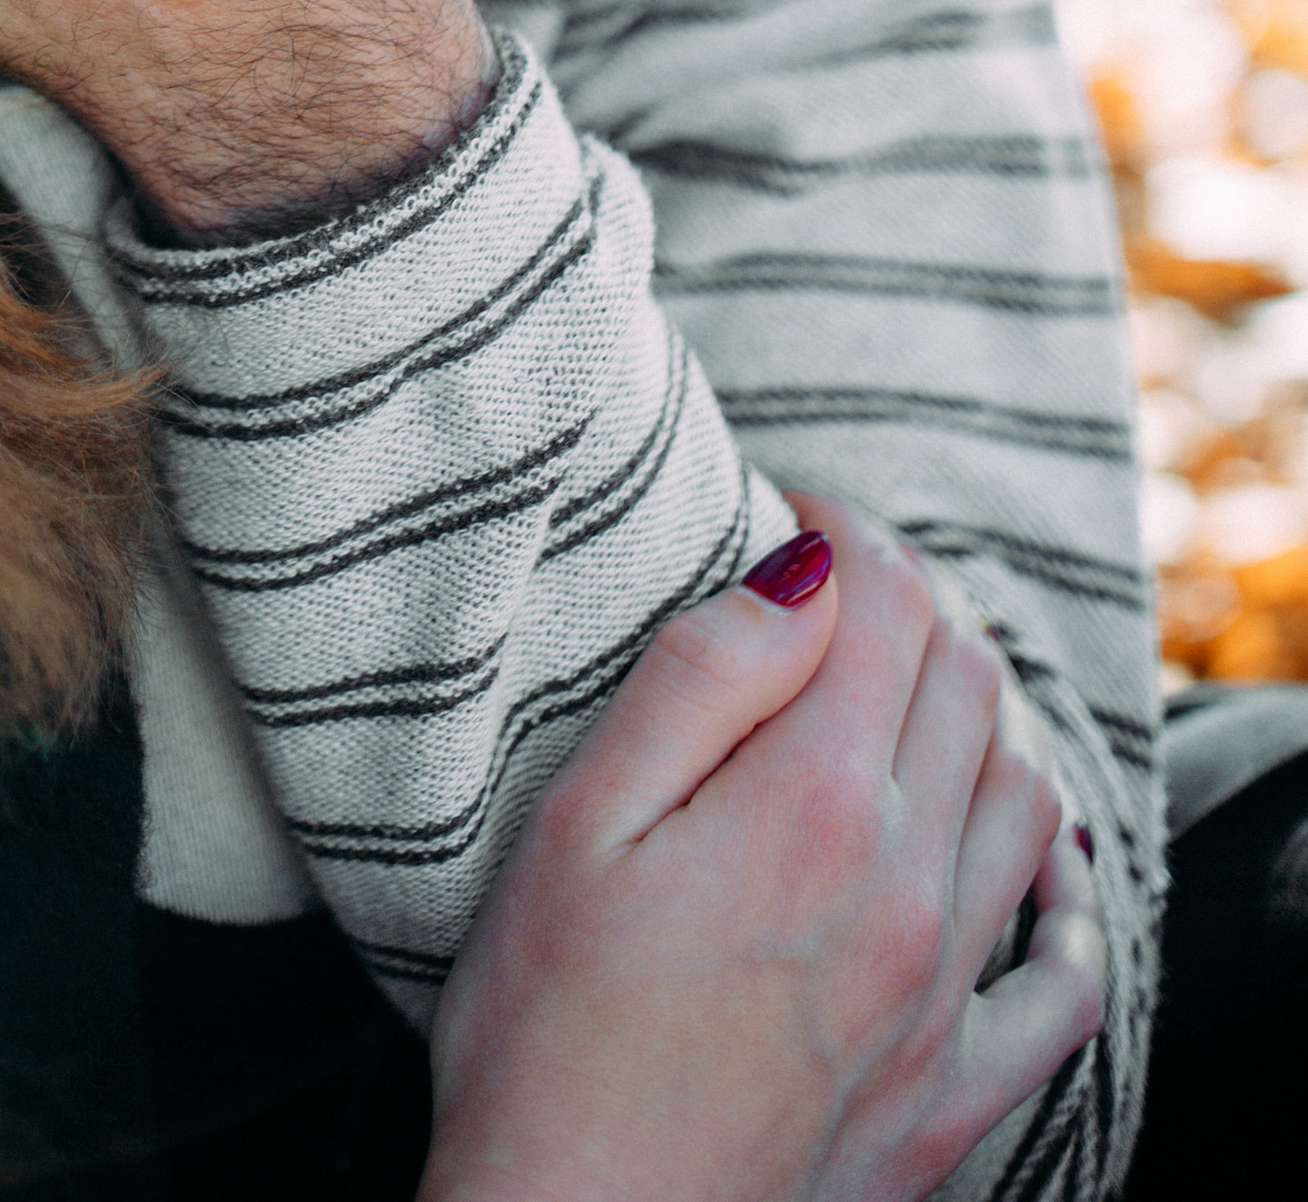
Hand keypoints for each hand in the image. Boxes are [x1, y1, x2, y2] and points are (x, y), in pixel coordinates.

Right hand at [421, 498, 1106, 1201]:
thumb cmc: (541, 1035)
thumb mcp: (581, 825)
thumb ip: (703, 681)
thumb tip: (805, 568)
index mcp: (814, 808)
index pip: (884, 605)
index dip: (844, 528)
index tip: (788, 508)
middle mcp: (907, 893)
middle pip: (964, 685)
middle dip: (911, 601)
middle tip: (836, 582)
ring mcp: (939, 1001)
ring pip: (1023, 799)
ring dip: (985, 712)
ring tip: (916, 683)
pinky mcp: (948, 1100)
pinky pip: (1061, 986)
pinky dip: (1065, 901)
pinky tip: (1040, 865)